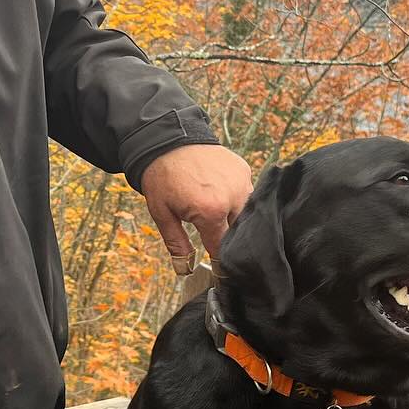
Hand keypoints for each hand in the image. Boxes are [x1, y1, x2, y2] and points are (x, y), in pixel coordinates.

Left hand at [140, 143, 252, 270]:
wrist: (167, 138)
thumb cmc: (162, 176)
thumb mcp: (162, 213)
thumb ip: (177, 244)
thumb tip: (185, 269)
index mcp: (212, 212)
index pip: (223, 248)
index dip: (221, 261)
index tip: (220, 269)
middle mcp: (233, 197)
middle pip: (238, 231)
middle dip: (227, 237)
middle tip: (211, 233)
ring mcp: (241, 181)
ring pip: (245, 212)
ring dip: (233, 217)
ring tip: (213, 209)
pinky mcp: (243, 169)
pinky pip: (246, 192)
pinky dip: (236, 198)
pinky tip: (219, 192)